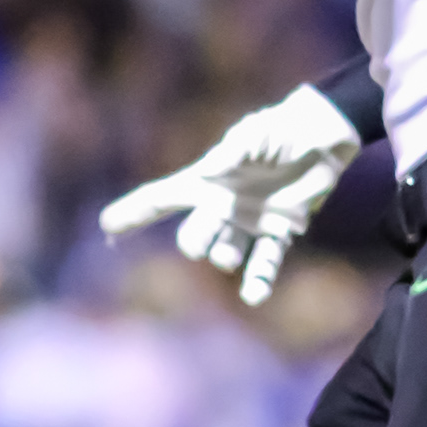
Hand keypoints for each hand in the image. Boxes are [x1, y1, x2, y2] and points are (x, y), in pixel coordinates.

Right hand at [99, 85, 360, 306]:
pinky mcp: (279, 230)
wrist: (319, 138)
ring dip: (224, 257)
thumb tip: (213, 171)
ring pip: (225, 253)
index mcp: (206, 181)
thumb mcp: (252, 135)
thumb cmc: (279, 129)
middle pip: (193, 235)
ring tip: (229, 256)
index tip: (107, 225)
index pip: (162, 198)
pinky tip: (253, 297)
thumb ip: (233, 153)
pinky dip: (259, 280)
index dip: (134, 211)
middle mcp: (222, 206)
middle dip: (193, 242)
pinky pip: (266, 262)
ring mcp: (249, 222)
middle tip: (200, 244)